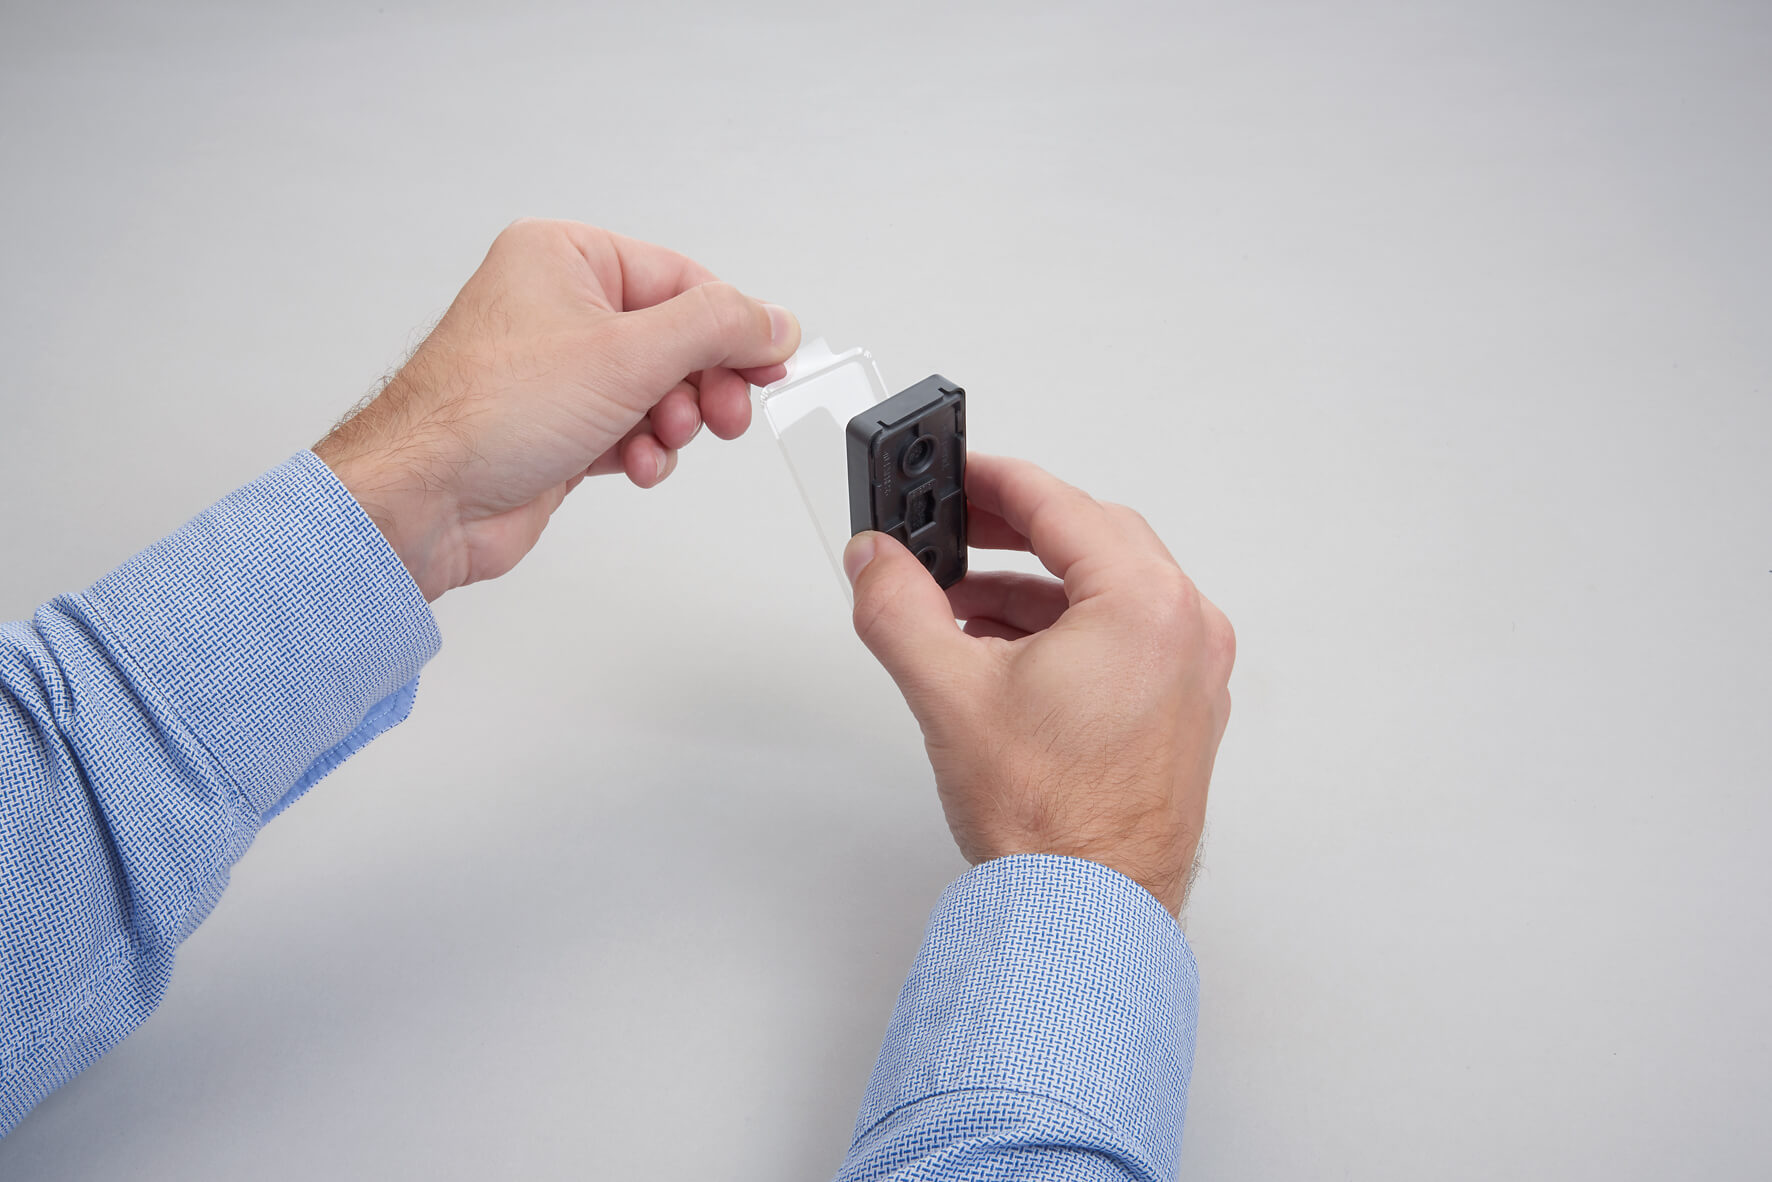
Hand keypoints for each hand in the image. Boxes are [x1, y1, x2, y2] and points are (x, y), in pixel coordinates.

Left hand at [313, 219, 800, 599]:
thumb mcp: (629, 353)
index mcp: (563, 257)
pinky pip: (630, 429)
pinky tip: (633, 465)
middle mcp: (557, 305)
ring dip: (672, 424)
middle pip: (675, 338)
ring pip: (657, 390)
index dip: (731, 326)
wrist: (425, 501)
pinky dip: (643, 450)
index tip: (770, 362)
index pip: (681, 279)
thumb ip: (717, 329)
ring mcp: (557, 370)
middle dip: (702, 383)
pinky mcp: (557, 427)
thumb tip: (772, 321)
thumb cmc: (487, 414)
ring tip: (660, 440)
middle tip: (724, 414)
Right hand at [842, 455, 1234, 915]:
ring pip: (1106, 591)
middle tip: (951, 529)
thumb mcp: (949, 693)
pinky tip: (1001, 654)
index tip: (953, 470)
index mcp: (1143, 605)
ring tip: (956, 607)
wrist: (1089, 916)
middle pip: (1092, 538)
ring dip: (1031, 587)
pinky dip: (1063, 629)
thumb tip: (874, 560)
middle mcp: (1185, 629)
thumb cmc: (1051, 823)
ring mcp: (1192, 673)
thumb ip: (898, 607)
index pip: (1060, 504)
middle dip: (1011, 533)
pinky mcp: (1182, 711)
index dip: (993, 479)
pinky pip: (1123, 637)